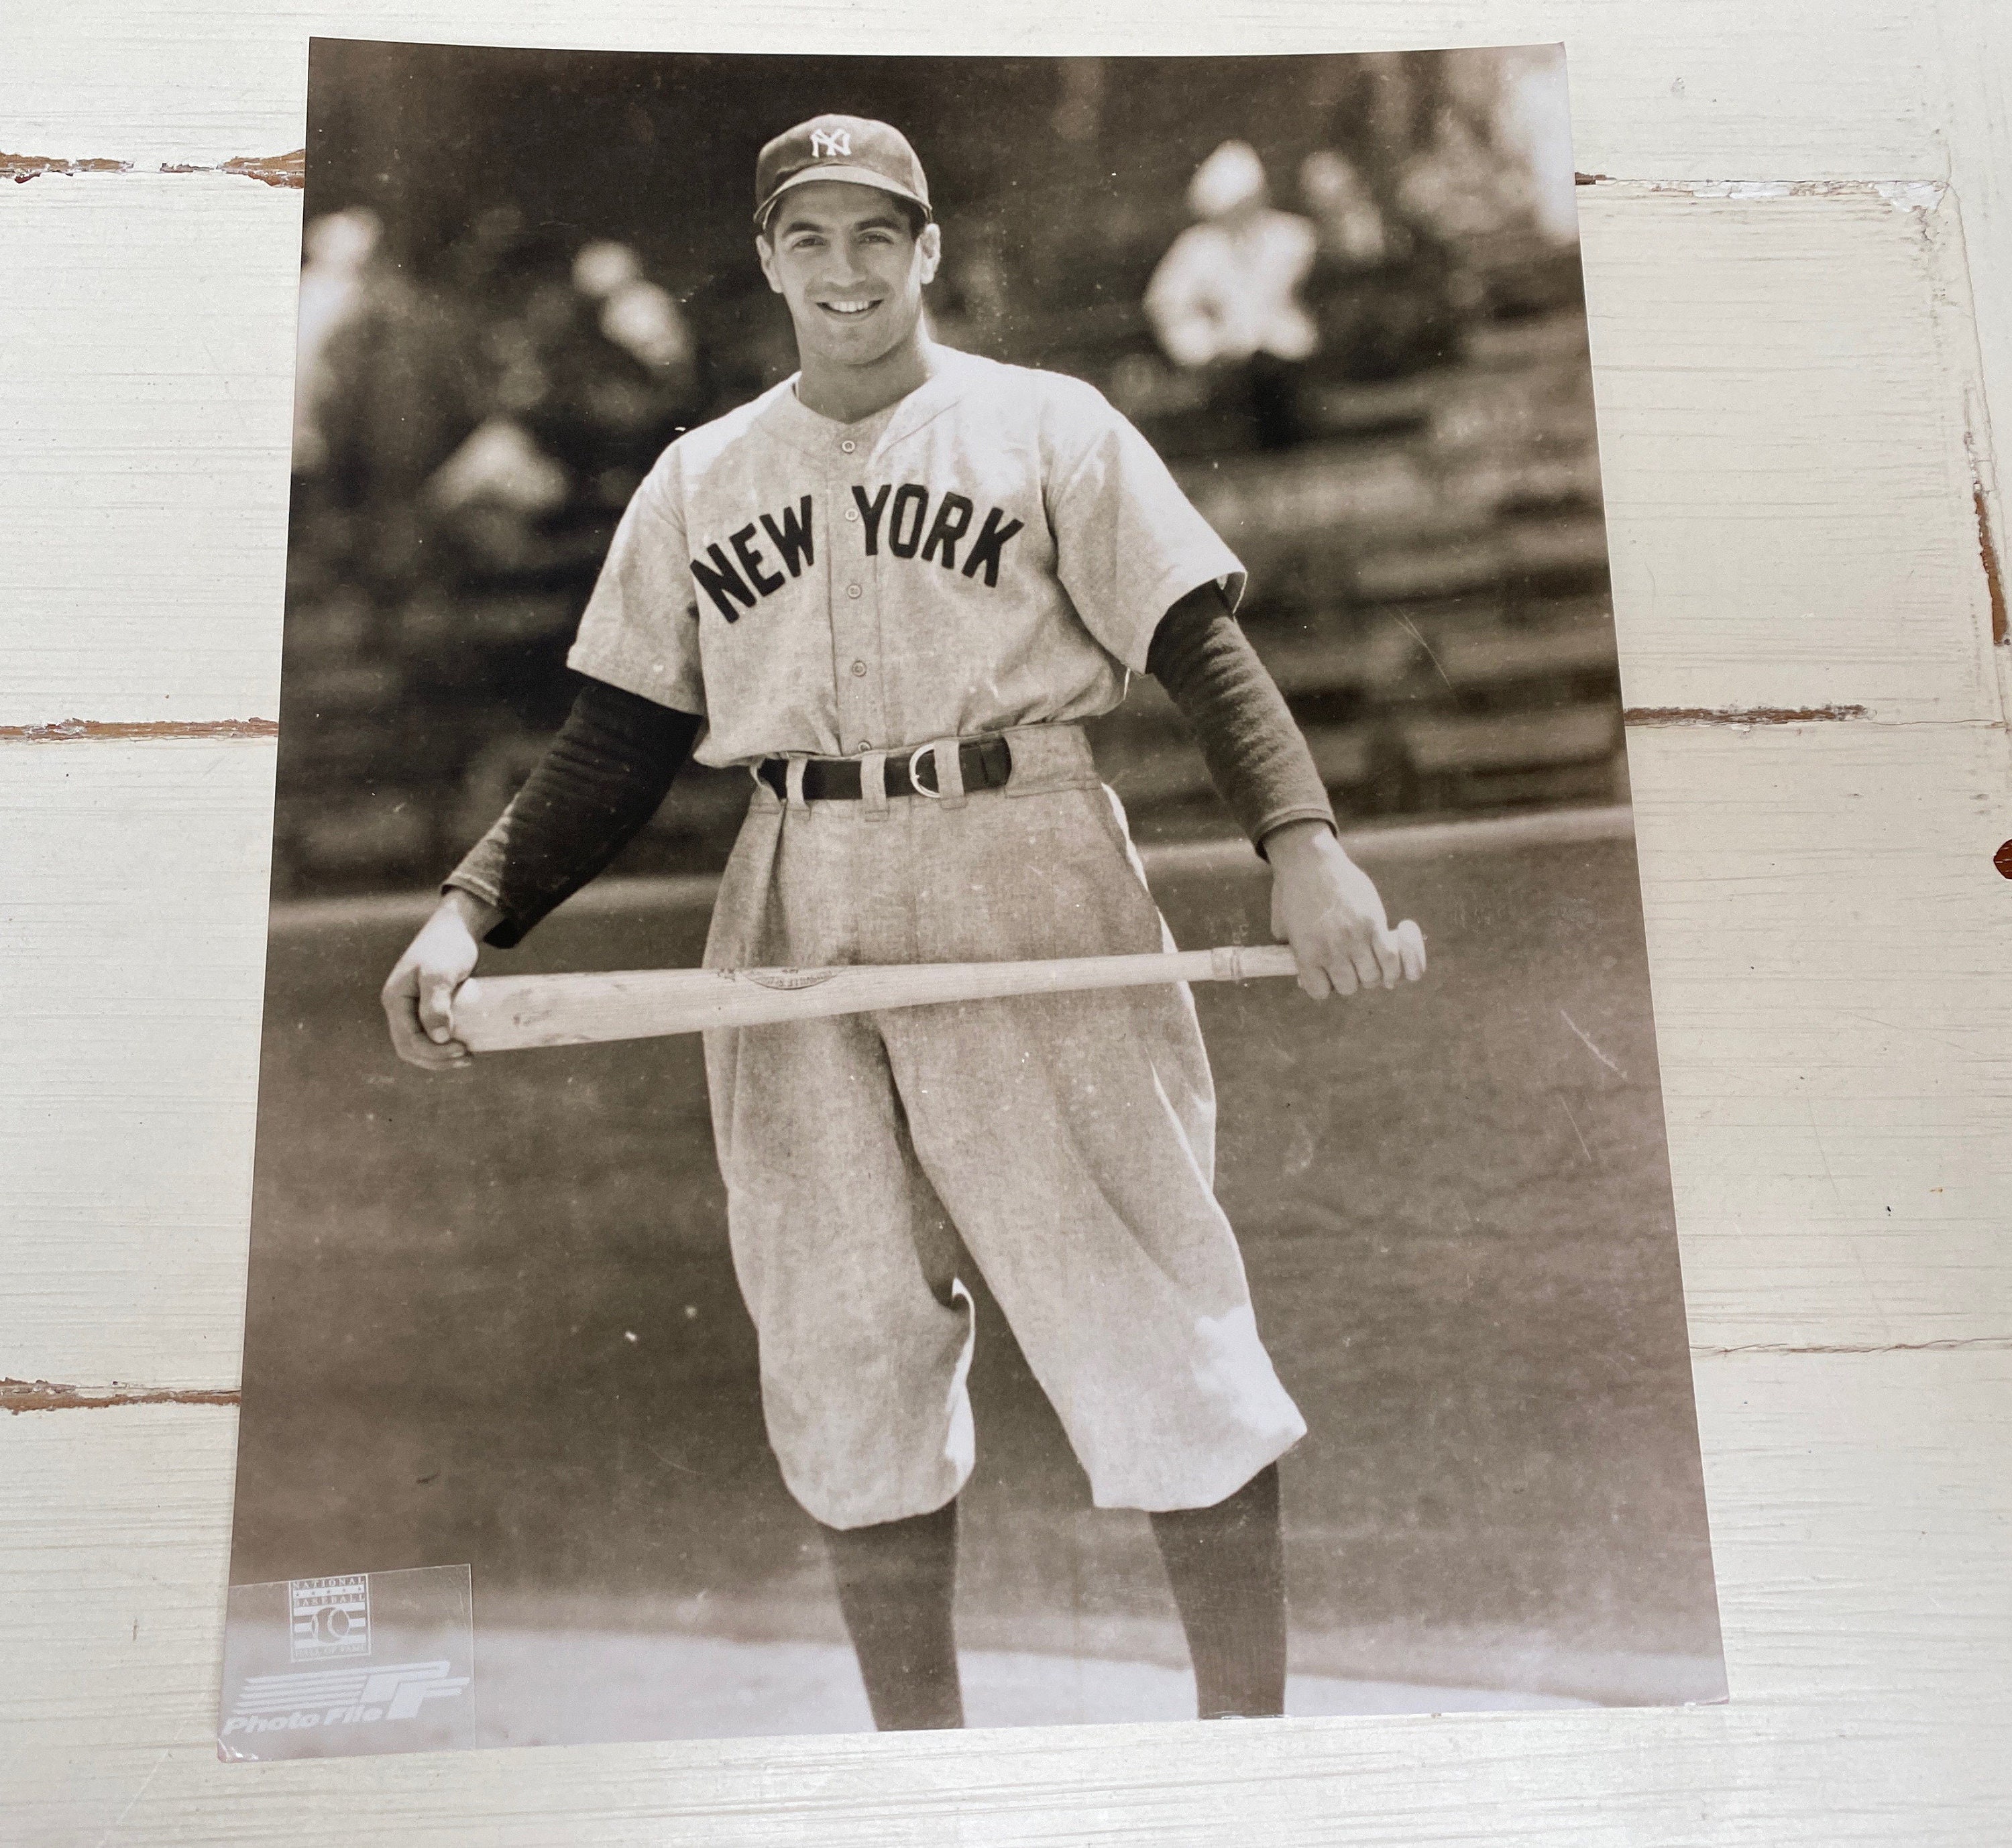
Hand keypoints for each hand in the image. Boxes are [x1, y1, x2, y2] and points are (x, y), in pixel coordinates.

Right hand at [380, 889, 497, 1068]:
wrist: (456, 927)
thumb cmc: (448, 946)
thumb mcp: (440, 973)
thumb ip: (436, 1003)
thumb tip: (439, 1038)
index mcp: (395, 1000)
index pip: (408, 1041)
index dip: (434, 1053)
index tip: (462, 1050)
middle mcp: (399, 1007)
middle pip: (411, 1048)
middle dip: (437, 1059)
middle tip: (468, 1058)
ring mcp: (412, 1007)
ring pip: (419, 1044)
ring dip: (440, 1057)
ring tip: (468, 1058)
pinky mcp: (427, 1005)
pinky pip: (431, 1033)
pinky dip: (443, 1045)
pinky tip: (464, 1046)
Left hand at [1264, 820, 1421, 998]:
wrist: (1310, 860)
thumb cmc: (1293, 892)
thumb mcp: (1282, 927)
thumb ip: (1293, 954)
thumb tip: (1304, 979)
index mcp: (1307, 955)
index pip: (1320, 992)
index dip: (1325, 985)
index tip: (1327, 973)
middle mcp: (1331, 951)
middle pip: (1350, 987)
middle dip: (1351, 979)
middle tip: (1351, 964)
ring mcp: (1354, 938)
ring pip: (1373, 977)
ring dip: (1373, 973)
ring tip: (1371, 960)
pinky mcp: (1374, 923)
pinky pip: (1391, 958)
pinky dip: (1395, 965)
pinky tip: (1391, 961)